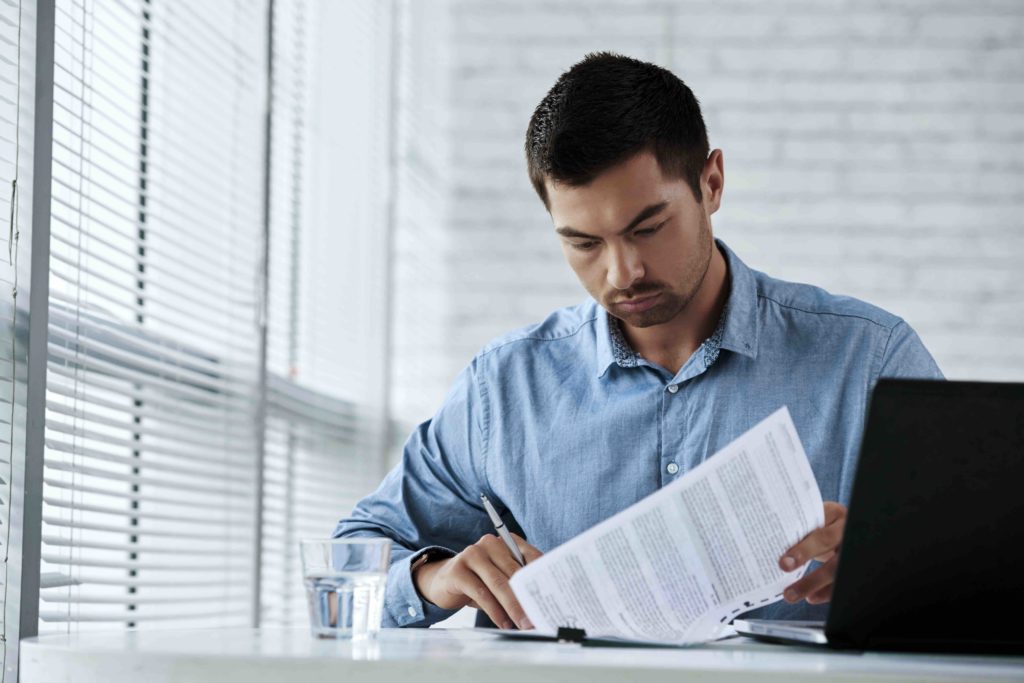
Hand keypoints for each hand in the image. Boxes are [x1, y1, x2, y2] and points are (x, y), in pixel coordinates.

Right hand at [413, 532, 541, 629]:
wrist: (444, 580)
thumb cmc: (480, 580)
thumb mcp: (501, 576)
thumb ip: (519, 582)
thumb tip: (544, 603)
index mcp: (507, 541)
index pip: (532, 556)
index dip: (543, 578)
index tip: (553, 598)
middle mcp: (490, 543)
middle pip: (515, 572)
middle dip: (528, 598)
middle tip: (538, 618)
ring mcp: (472, 554)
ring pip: (499, 583)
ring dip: (513, 607)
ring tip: (523, 624)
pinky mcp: (458, 570)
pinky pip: (481, 593)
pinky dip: (495, 611)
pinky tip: (504, 623)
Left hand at [779, 502, 846, 604]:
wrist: (848, 532)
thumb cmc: (825, 526)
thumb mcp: (816, 521)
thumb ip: (798, 527)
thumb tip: (764, 543)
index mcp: (834, 514)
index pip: (816, 524)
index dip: (802, 543)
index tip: (784, 559)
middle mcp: (845, 530)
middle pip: (826, 542)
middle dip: (804, 554)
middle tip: (783, 566)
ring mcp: (853, 550)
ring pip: (835, 568)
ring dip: (812, 583)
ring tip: (790, 594)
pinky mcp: (852, 568)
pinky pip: (841, 583)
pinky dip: (826, 592)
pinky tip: (811, 598)